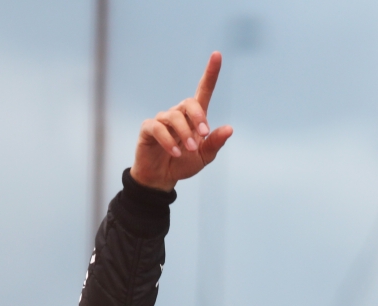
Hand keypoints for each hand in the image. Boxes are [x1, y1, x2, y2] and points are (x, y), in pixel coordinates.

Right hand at [130, 52, 233, 191]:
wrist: (162, 178)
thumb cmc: (184, 163)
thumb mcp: (205, 156)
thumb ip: (215, 143)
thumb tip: (229, 129)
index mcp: (194, 117)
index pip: (203, 90)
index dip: (210, 73)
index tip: (217, 54)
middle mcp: (178, 114)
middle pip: (189, 103)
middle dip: (198, 118)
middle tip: (203, 136)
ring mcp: (162, 119)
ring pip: (174, 117)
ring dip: (185, 134)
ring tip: (190, 149)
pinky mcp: (148, 129)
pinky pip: (158, 128)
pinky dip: (169, 140)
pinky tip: (176, 152)